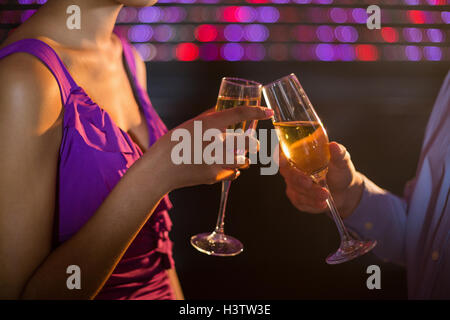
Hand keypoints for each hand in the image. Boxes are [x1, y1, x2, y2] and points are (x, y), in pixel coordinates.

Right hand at [149, 106, 273, 189]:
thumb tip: (223, 110)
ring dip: (244, 158)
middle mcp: (216, 141)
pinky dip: (232, 170)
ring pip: (244, 160)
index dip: (256, 112)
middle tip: (255, 143)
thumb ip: (209, 118)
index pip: (239, 114)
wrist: (160, 170)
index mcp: (209, 125)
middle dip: (255, 143)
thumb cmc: (173, 143)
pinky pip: (233, 173)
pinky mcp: (214, 176)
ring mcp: (216, 160)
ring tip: (238, 157)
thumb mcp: (190, 124)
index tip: (268, 112)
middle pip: (249, 141)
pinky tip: (226, 167)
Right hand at [280, 141, 363, 218]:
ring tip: (325, 194)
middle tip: (309, 183)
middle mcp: (292, 169)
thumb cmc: (340, 171)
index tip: (282, 158)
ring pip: (296, 189)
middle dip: (297, 178)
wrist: (345, 191)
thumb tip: (334, 146)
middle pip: (287, 173)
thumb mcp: (342, 161)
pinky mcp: (298, 199)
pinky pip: (301, 202)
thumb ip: (338, 154)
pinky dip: (312, 203)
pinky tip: (322, 203)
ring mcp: (293, 185)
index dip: (278, 155)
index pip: (283, 152)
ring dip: (311, 193)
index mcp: (299, 154)